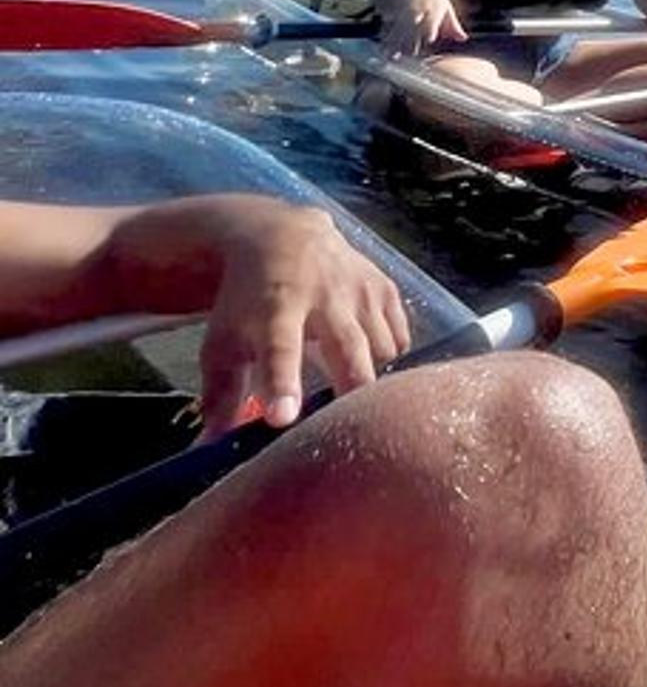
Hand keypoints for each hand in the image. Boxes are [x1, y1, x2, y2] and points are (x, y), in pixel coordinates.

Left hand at [104, 196, 412, 437]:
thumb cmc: (248, 301)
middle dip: (351, 392)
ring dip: (368, 374)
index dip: (283, 385)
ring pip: (381, 350)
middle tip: (344, 430)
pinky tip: (365, 356)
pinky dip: (385, 355)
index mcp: (275, 310)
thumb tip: (208, 450)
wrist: (282, 236)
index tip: (282, 419)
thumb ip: (220, 394)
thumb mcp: (224, 340)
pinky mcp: (385, 287)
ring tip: (349, 384)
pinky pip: (398, 338)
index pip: (280, 350)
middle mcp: (324, 296)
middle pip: (349, 353)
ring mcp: (360, 289)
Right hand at [384, 0, 465, 54]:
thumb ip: (453, 26)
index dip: (431, 27)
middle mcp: (417, 10)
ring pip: (400, 28)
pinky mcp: (393, 14)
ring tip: (393, 56)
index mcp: (432, 8)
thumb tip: (463, 38)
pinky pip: (390, 28)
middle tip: (410, 53)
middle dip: (411, 39)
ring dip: (396, 42)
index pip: (432, 19)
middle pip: (414, 25)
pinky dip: (387, 38)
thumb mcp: (445, 8)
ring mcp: (403, 12)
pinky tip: (384, 50)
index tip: (430, 38)